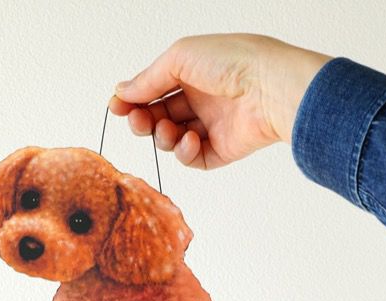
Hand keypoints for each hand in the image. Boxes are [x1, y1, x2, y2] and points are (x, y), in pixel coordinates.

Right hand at [108, 33, 332, 168]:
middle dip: (143, 120)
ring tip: (167, 130)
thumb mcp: (180, 58)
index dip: (133, 99)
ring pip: (171, 139)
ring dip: (162, 136)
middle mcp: (200, 99)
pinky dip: (184, 152)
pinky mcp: (220, 151)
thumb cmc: (230, 62)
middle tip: (137, 121)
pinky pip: (192, 158)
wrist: (269, 88)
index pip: (154, 89)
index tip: (116, 106)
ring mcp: (210, 126)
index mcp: (192, 72)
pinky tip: (190, 140)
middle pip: (159, 116)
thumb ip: (148, 79)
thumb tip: (121, 91)